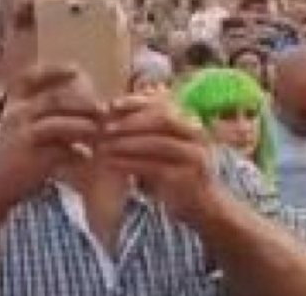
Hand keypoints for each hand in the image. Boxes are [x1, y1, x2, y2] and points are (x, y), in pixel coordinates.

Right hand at [0, 68, 105, 209]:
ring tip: (98, 130)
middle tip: (102, 108)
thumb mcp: (22, 125)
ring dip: (82, 126)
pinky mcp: (29, 155)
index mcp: (13, 102)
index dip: (54, 70)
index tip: (77, 69)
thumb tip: (78, 102)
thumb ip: (44, 113)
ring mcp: (21, 133)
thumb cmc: (15, 152)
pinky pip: (60, 149)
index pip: (32, 77)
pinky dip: (76, 152)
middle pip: (55, 99)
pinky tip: (86, 156)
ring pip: (58, 123)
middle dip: (82, 103)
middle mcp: (15, 113)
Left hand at [101, 93, 217, 223]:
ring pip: (159, 143)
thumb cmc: (174, 167)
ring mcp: (195, 157)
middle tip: (106, 127)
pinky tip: (111, 163)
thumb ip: (146, 125)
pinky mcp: (187, 178)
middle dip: (131, 121)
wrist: (201, 204)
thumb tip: (113, 105)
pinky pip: (154, 167)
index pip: (164, 103)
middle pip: (163, 119)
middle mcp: (197, 135)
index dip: (137, 102)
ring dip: (128, 143)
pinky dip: (129, 163)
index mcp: (191, 121)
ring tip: (104, 145)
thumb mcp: (163, 142)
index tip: (112, 104)